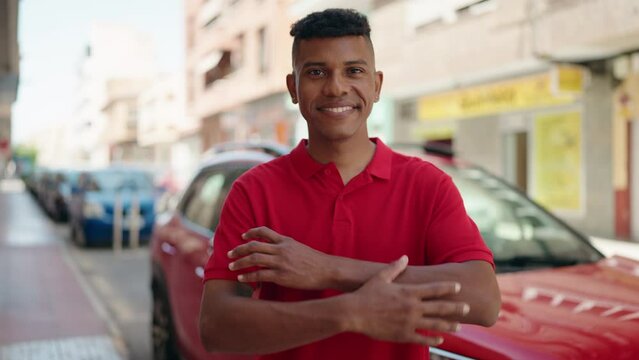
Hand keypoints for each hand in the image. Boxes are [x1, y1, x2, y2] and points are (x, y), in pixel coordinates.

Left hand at [227, 226, 332, 289]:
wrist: (327, 270)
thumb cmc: (315, 261)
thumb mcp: (300, 247)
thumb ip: (286, 247)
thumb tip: (275, 248)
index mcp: (285, 241)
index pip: (264, 231)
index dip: (251, 233)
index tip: (242, 236)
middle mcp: (281, 249)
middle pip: (254, 246)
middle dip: (239, 249)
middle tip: (229, 254)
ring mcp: (281, 262)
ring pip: (254, 259)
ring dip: (240, 263)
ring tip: (231, 267)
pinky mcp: (281, 276)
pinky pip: (260, 275)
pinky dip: (248, 276)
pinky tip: (241, 278)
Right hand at [345, 256, 468, 345]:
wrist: (354, 313)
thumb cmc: (366, 294)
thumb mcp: (381, 278)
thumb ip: (395, 268)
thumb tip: (405, 258)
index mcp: (408, 292)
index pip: (434, 289)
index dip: (448, 288)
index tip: (459, 287)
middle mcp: (412, 307)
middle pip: (439, 307)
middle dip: (455, 307)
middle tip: (467, 307)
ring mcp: (409, 322)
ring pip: (434, 324)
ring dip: (449, 325)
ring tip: (459, 326)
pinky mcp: (403, 334)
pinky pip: (422, 338)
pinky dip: (433, 339)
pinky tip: (440, 340)